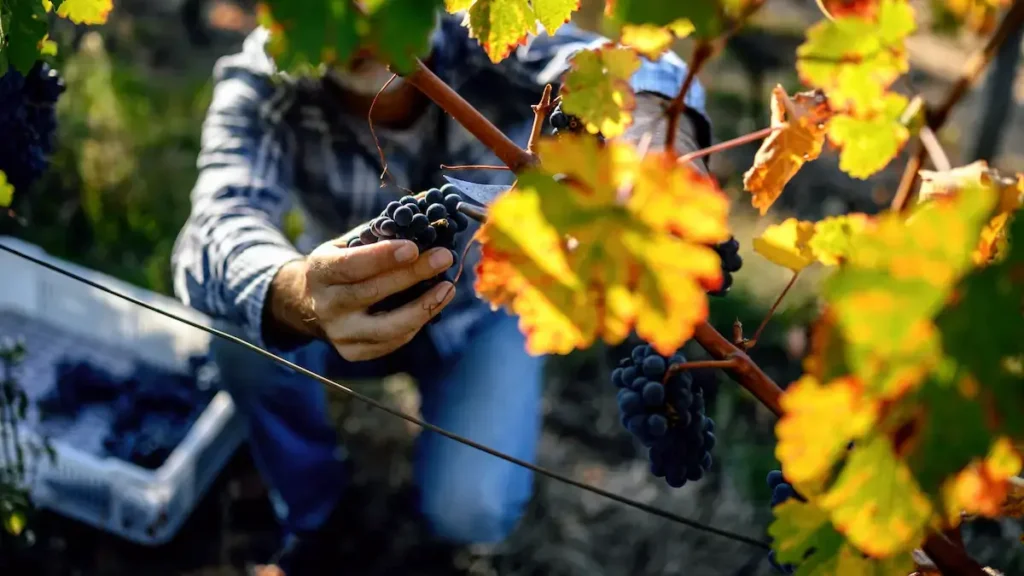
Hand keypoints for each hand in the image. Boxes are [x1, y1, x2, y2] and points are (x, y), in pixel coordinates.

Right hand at [269, 237, 454, 360]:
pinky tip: (433, 305)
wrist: (308, 304)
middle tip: (443, 257)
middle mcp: (326, 305)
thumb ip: (376, 236)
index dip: (382, 257)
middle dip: (413, 274)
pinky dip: (415, 324)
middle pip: (373, 292)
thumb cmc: (339, 266)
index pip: (351, 265)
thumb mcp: (344, 245)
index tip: (413, 247)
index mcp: (321, 271)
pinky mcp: (353, 352)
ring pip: (386, 327)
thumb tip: (419, 221)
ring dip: (423, 307)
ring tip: (448, 288)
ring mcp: (339, 333)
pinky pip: (391, 342)